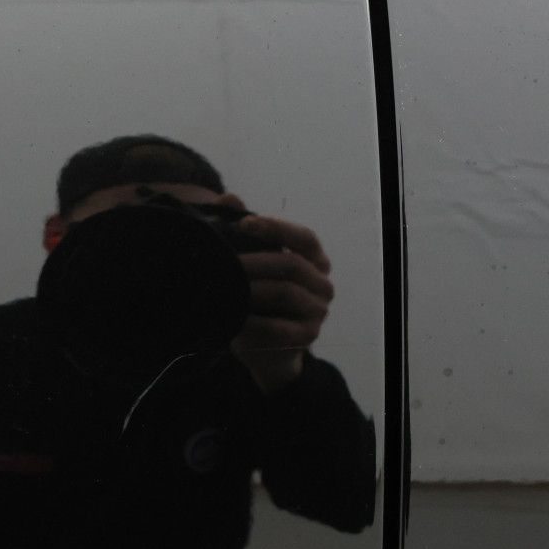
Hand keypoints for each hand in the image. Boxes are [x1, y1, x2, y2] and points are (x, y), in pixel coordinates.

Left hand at [227, 207, 334, 393]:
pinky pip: (279, 327)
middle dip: (255, 261)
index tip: (244, 224)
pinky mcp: (307, 336)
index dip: (277, 227)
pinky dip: (254, 322)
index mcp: (315, 261)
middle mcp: (323, 284)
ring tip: (225, 287)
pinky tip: (233, 318)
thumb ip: (244, 232)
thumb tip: (230, 198)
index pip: (304, 237)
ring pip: (286, 293)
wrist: (265, 351)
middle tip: (225, 263)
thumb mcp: (252, 266)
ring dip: (252, 290)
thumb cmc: (259, 300)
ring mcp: (318, 311)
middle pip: (293, 265)